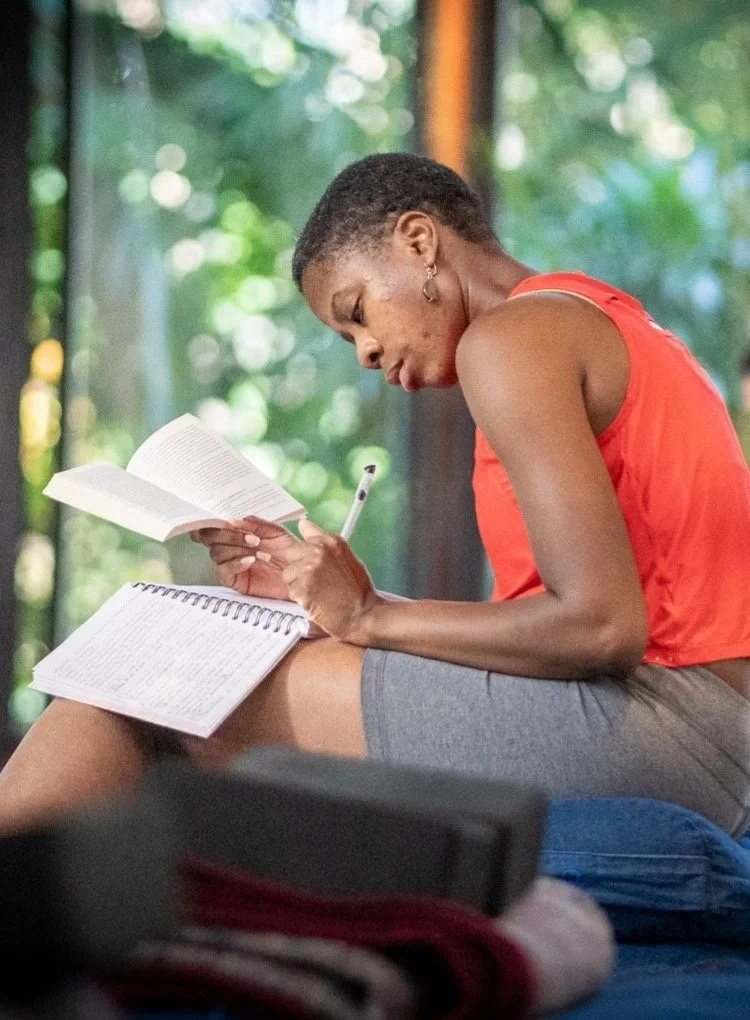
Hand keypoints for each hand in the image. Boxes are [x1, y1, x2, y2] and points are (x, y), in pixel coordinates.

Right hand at [190, 517, 296, 600]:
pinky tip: (251, 561)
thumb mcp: (275, 532)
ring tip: (258, 550)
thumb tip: (233, 520)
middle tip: (253, 538)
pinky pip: (223, 572)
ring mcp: (230, 565)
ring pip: (216, 553)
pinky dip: (235, 564)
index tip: (224, 520)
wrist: (301, 573)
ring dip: (237, 549)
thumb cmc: (289, 551)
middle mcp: (230, 548)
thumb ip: (256, 524)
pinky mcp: (234, 581)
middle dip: (229, 535)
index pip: (214, 526)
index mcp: (236, 534)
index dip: (210, 523)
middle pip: (211, 539)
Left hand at [282, 519, 380, 640]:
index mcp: (330, 540)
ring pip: (288, 575)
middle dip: (299, 569)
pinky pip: (291, 591)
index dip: (307, 558)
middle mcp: (319, 550)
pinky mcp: (302, 587)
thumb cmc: (357, 589)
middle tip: (318, 582)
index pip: (301, 543)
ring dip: (298, 585)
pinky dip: (301, 599)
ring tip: (318, 592)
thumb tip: (303, 523)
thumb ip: (321, 540)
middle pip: (290, 556)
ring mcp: (309, 568)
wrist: (363, 614)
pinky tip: (317, 601)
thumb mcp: (344, 556)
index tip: (319, 568)